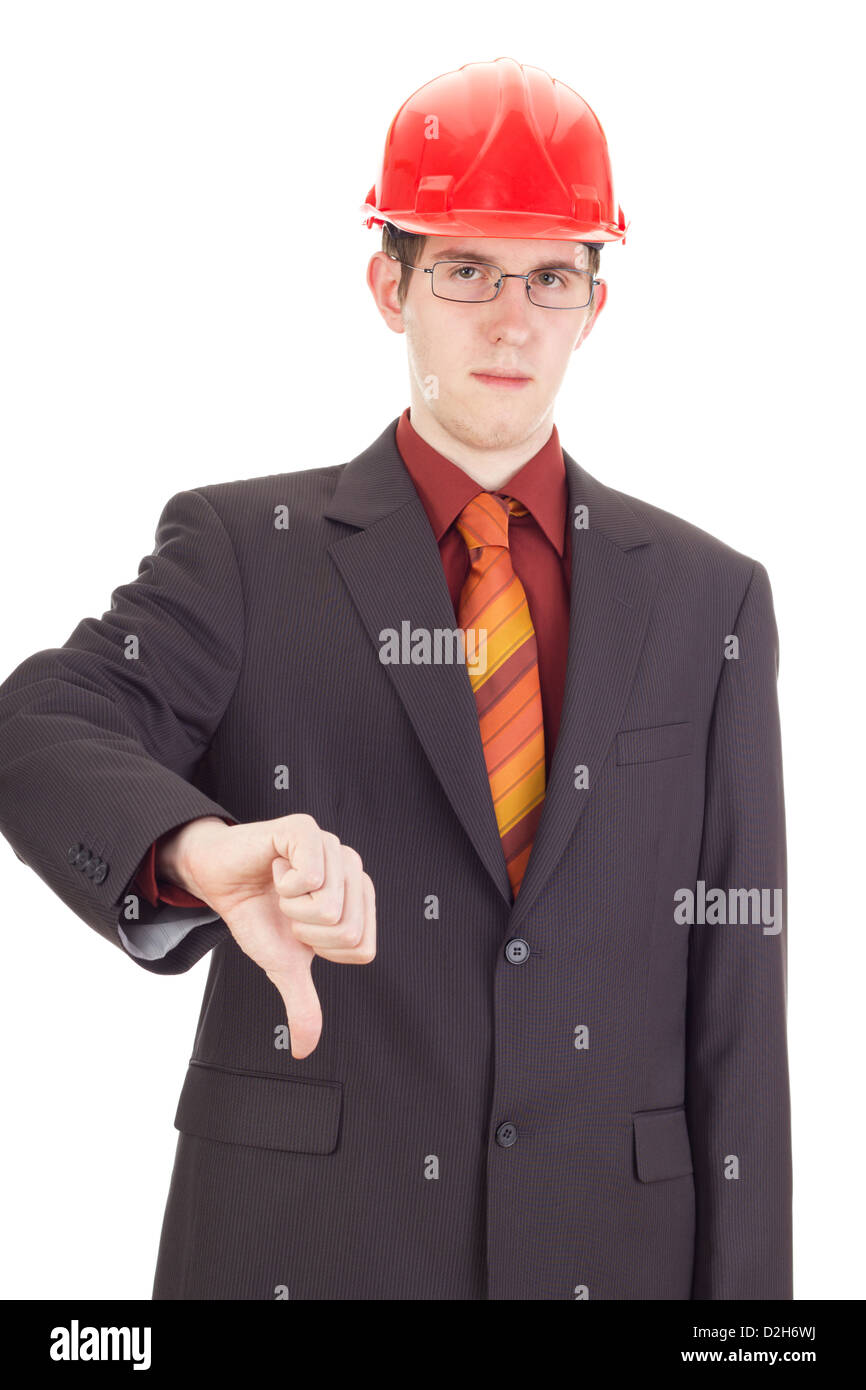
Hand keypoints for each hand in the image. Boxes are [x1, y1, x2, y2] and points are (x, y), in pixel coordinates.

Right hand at [158, 814, 375, 1057]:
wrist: (218, 881)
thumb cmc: (257, 915)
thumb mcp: (282, 965)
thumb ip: (303, 1003)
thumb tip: (304, 1050)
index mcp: (359, 898)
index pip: (363, 948)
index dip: (323, 950)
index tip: (301, 930)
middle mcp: (353, 869)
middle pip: (347, 929)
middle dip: (305, 930)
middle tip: (288, 909)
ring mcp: (332, 846)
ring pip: (328, 906)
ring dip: (292, 908)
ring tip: (281, 889)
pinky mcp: (305, 829)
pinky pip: (311, 874)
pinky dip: (283, 884)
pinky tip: (276, 869)